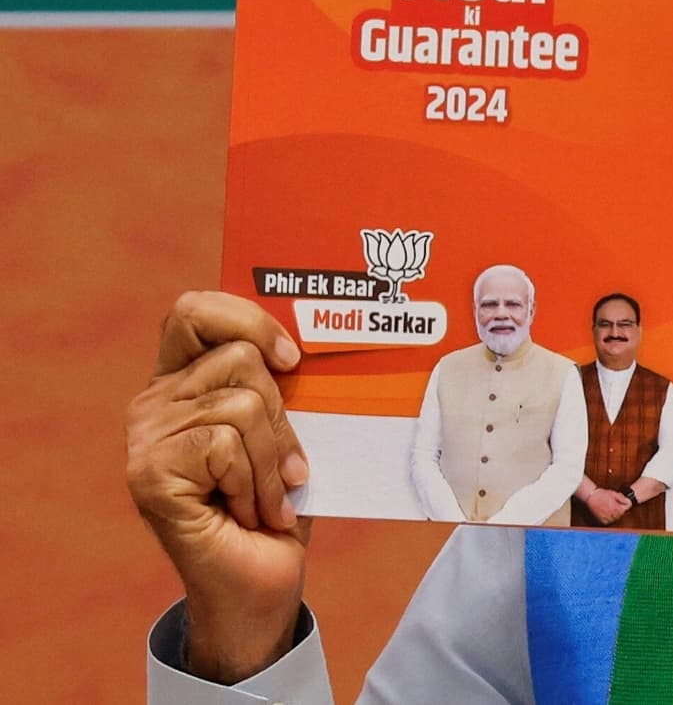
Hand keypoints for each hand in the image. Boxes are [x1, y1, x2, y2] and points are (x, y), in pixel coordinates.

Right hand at [126, 291, 311, 682]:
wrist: (263, 581)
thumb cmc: (279, 504)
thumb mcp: (288, 431)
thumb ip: (281, 385)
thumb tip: (307, 344)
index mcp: (184, 382)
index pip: (195, 311)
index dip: (247, 320)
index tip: (292, 359)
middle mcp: (153, 404)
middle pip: (239, 360)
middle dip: (282, 417)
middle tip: (284, 468)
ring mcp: (145, 439)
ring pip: (242, 405)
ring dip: (273, 462)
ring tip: (267, 499)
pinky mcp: (149, 474)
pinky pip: (225, 445)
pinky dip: (256, 484)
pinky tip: (249, 513)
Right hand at [585, 489, 631, 523]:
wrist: (591, 496)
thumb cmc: (602, 494)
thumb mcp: (614, 493)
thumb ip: (622, 498)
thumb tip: (628, 502)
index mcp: (616, 508)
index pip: (626, 509)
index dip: (624, 504)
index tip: (622, 502)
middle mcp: (612, 514)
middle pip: (621, 514)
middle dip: (619, 509)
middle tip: (613, 503)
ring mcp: (607, 518)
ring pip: (615, 518)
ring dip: (614, 514)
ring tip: (609, 507)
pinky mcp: (602, 521)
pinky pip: (609, 521)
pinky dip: (609, 518)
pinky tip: (606, 512)